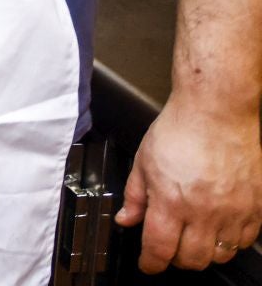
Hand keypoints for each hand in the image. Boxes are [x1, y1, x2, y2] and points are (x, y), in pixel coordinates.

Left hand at [117, 97, 261, 271]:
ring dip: (203, 254)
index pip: (159, 249)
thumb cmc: (181, 130)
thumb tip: (126, 219)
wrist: (218, 111)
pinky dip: (230, 243)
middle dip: (175, 260)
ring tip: (193, 238)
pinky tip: (218, 229)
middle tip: (169, 248)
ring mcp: (233, 211)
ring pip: (219, 255)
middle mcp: (204, 211)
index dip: (150, 263)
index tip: (148, 264)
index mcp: (171, 201)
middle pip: (191, 259)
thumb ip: (134, 196)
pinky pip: (244, 241)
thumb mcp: (143, 161)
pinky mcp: (255, 207)